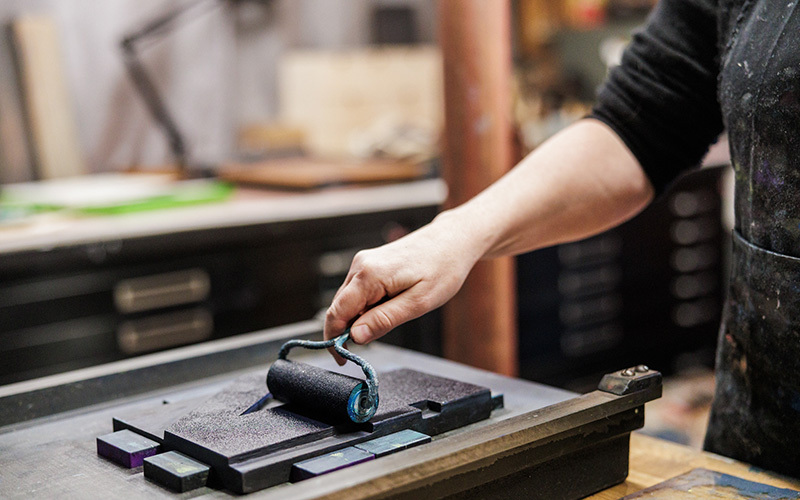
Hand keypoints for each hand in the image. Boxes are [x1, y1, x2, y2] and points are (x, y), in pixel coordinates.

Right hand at [323, 211, 482, 364]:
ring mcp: (364, 262)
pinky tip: (390, 306)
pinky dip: (367, 306)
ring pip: (349, 300)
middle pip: (339, 307)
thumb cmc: (442, 269)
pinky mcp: (370, 263)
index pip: (336, 313)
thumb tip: (355, 337)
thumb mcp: (417, 303)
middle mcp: (360, 265)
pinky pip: (359, 291)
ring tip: (393, 317)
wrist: (453, 241)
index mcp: (369, 275)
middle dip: (348, 331)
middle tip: (373, 344)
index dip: (333, 340)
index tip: (342, 360)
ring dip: (360, 318)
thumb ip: (384, 320)